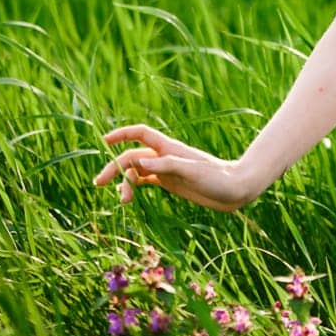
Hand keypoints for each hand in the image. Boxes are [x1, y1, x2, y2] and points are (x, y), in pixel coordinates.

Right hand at [92, 123, 257, 212]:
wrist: (236, 190)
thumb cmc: (218, 178)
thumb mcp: (192, 172)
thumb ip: (166, 165)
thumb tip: (138, 161)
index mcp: (170, 149)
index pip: (140, 134)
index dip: (121, 134)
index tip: (103, 141)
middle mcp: (166, 157)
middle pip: (132, 157)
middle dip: (114, 167)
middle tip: (98, 184)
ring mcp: (167, 170)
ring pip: (136, 171)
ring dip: (124, 182)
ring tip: (123, 201)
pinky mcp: (171, 183)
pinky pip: (146, 181)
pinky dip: (133, 186)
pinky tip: (127, 197)